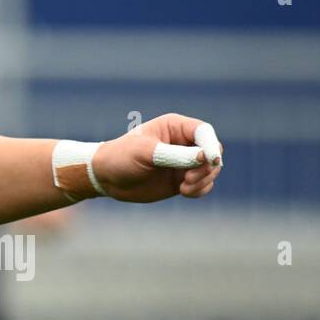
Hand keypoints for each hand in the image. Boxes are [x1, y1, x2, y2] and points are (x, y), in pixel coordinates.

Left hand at [91, 113, 223, 202]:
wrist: (106, 177)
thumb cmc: (121, 157)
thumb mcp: (146, 153)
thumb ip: (176, 155)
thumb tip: (205, 157)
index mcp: (174, 127)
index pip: (204, 132)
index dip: (211, 145)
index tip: (210, 160)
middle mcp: (183, 143)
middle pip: (213, 152)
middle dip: (207, 167)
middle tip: (188, 178)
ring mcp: (185, 162)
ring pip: (211, 170)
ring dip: (203, 180)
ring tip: (184, 187)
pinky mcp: (183, 179)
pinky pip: (204, 184)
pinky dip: (200, 190)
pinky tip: (183, 192)